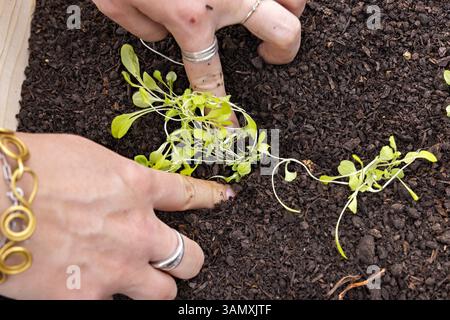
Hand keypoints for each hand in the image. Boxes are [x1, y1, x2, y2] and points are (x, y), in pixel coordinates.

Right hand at [0, 133, 233, 298]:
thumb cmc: (29, 169)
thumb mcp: (86, 158)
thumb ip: (117, 179)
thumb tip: (124, 189)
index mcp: (136, 188)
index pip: (189, 194)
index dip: (211, 197)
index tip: (223, 199)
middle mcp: (137, 231)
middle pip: (191, 258)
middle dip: (186, 259)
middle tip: (171, 257)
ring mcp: (116, 268)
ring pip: (164, 293)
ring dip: (155, 287)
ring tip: (136, 279)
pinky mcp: (87, 298)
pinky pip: (116, 307)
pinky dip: (107, 298)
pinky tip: (91, 286)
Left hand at [93, 0, 306, 124]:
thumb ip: (140, 28)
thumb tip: (161, 38)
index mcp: (192, 18)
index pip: (211, 77)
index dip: (222, 111)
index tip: (229, 130)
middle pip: (283, 36)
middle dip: (283, 54)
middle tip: (269, 57)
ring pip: (296, 0)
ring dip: (289, 12)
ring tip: (272, 14)